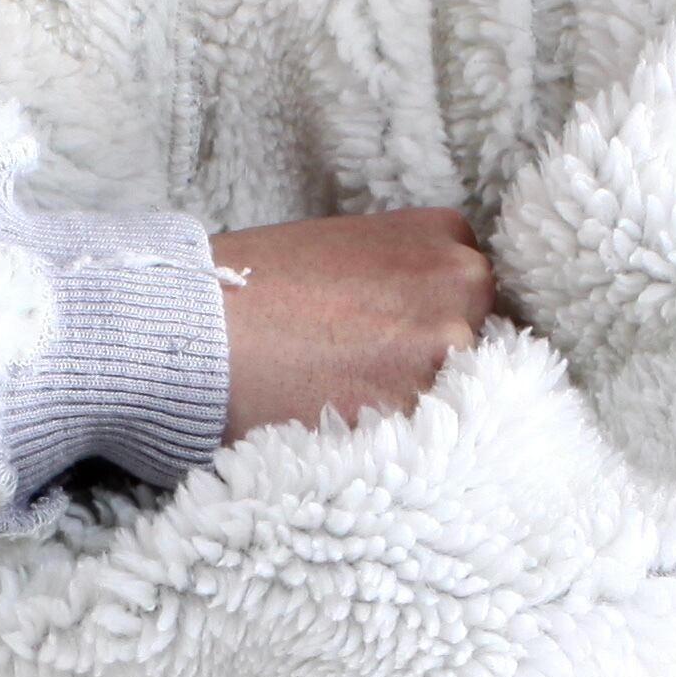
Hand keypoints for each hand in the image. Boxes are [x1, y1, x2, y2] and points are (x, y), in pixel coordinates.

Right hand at [212, 207, 498, 439]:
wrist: (196, 324)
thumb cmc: (255, 286)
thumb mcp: (347, 248)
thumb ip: (405, 278)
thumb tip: (427, 323)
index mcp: (445, 235)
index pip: (475, 297)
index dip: (432, 326)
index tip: (392, 341)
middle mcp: (460, 281)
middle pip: (479, 344)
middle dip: (434, 365)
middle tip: (368, 375)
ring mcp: (446, 345)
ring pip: (460, 395)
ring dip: (418, 406)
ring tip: (351, 401)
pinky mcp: (420, 405)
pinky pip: (430, 436)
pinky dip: (399, 441)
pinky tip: (350, 425)